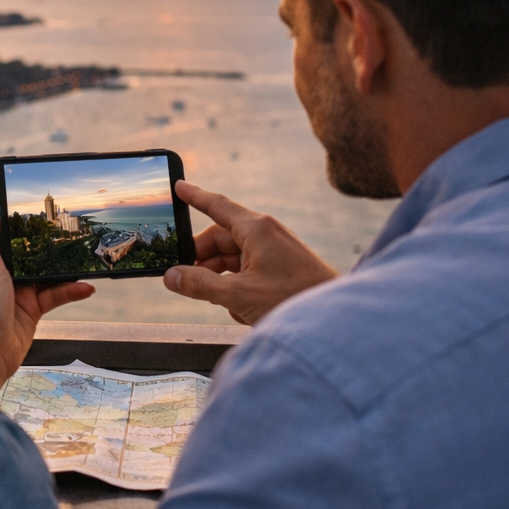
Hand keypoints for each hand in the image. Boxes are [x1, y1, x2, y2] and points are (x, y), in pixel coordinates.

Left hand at [0, 200, 93, 398]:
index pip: (4, 234)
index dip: (19, 222)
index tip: (37, 209)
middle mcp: (3, 273)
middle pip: (30, 253)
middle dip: (49, 244)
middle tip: (71, 230)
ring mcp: (19, 291)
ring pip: (47, 274)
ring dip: (66, 269)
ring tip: (85, 259)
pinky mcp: (32, 309)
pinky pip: (55, 295)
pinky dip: (71, 291)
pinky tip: (86, 287)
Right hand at [164, 180, 337, 324]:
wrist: (335, 320)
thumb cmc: (292, 300)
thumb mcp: (237, 294)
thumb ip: (200, 284)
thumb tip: (172, 277)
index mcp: (256, 229)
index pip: (216, 206)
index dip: (194, 197)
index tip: (178, 187)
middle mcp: (266, 234)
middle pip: (221, 240)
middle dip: (203, 260)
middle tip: (184, 279)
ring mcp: (276, 251)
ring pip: (234, 259)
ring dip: (222, 280)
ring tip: (221, 302)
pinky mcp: (283, 268)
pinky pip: (250, 271)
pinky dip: (239, 287)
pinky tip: (243, 310)